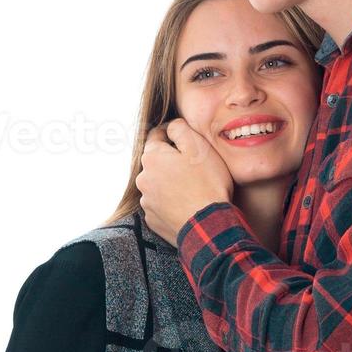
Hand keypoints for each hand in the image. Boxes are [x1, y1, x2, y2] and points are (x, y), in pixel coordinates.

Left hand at [136, 119, 231, 243]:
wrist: (208, 225)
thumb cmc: (207, 184)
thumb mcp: (199, 146)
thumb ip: (180, 129)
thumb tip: (171, 126)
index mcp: (152, 157)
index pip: (156, 135)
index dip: (171, 133)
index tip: (183, 137)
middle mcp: (143, 178)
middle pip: (155, 161)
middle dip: (170, 160)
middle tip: (193, 165)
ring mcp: (146, 201)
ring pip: (157, 183)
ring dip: (169, 182)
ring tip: (191, 187)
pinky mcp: (153, 219)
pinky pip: (160, 204)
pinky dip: (170, 201)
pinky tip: (186, 203)